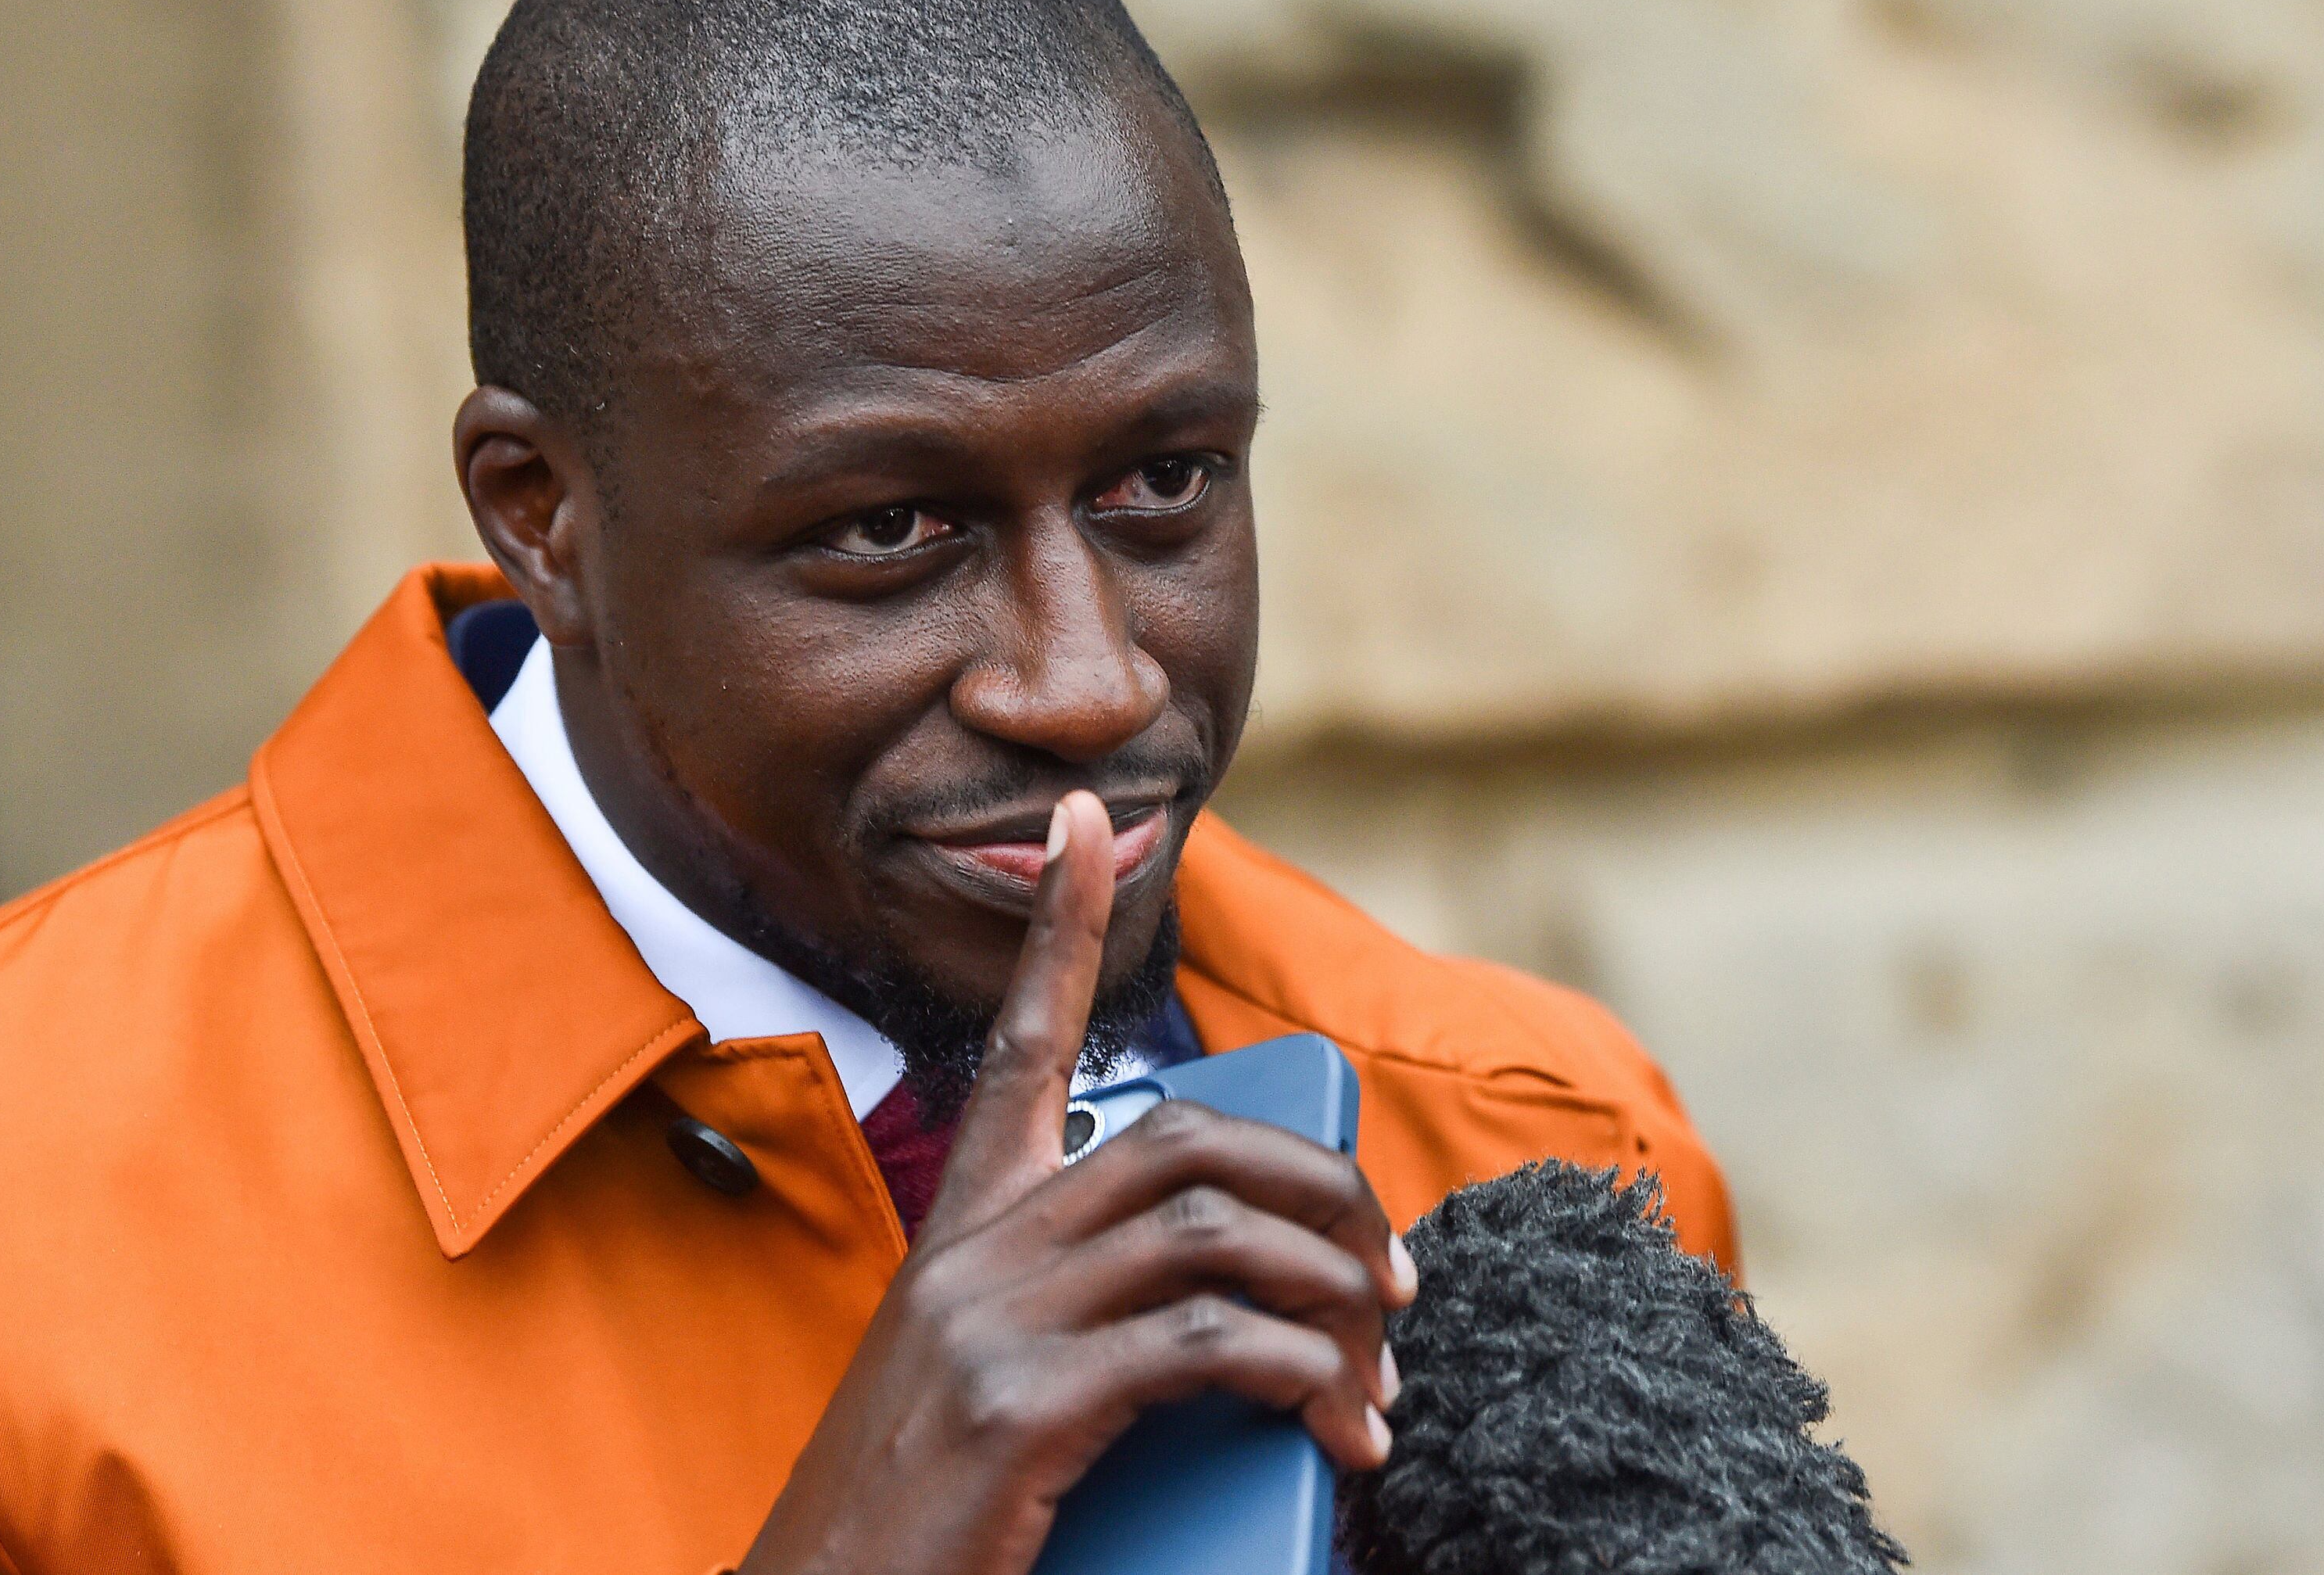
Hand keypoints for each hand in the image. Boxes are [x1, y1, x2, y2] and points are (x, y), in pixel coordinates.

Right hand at [736, 790, 1413, 1574]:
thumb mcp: (992, 1386)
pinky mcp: (1021, 1405)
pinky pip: (1204, 1339)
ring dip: (1334, 1294)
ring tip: (1384, 1378)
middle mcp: (977, 1251)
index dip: (1061, 927)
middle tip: (1398, 1284)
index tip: (1094, 818)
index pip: (1019, 1043)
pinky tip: (1335, 1433)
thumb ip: (1078, 1317)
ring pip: (1214, 1229)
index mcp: (967, 1232)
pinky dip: (1301, 1376)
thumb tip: (1219, 1324)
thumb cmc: (926, 1516)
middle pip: (1188, 1140)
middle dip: (1324, 1191)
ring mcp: (993, 1321)